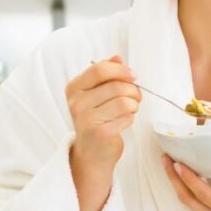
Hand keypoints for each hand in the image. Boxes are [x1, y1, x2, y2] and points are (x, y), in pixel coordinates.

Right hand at [66, 55, 140, 171]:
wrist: (91, 153)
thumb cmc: (97, 119)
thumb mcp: (96, 94)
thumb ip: (106, 74)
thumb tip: (118, 57)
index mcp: (74, 88)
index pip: (100, 69)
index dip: (121, 70)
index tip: (133, 75)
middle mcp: (77, 103)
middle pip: (117, 86)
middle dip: (133, 90)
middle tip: (135, 97)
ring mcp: (86, 119)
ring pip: (125, 101)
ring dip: (134, 104)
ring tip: (130, 109)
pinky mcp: (100, 133)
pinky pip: (127, 117)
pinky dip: (131, 118)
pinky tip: (123, 122)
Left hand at [163, 155, 210, 210]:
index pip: (203, 193)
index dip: (188, 177)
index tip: (176, 162)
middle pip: (186, 197)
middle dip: (173, 177)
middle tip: (165, 157)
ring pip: (190, 201)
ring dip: (180, 183)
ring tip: (174, 162)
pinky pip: (198, 204)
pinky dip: (194, 189)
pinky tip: (201, 172)